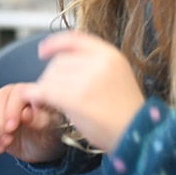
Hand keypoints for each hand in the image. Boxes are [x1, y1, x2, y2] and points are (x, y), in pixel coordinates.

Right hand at [0, 83, 65, 162]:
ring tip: (3, 147)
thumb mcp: (50, 130)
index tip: (11, 128)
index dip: (12, 110)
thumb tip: (26, 113)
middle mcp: (10, 94)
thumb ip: (40, 120)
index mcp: (29, 92)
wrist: (39, 147)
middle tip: (7, 141)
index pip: (16, 93)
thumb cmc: (48, 134)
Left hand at [27, 30, 145, 153]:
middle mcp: (100, 62)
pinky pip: (46, 91)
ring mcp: (89, 79)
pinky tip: (37, 100)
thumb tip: (58, 61)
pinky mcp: (78, 98)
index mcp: (110, 54)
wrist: (138, 135)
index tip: (42, 51)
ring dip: (46, 89)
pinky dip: (37, 95)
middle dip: (52, 77)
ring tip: (53, 102)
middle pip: (59, 61)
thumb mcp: (115, 76)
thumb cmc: (125, 111)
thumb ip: (92, 65)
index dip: (54, 44)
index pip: (74, 39)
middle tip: (53, 93)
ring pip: (51, 77)